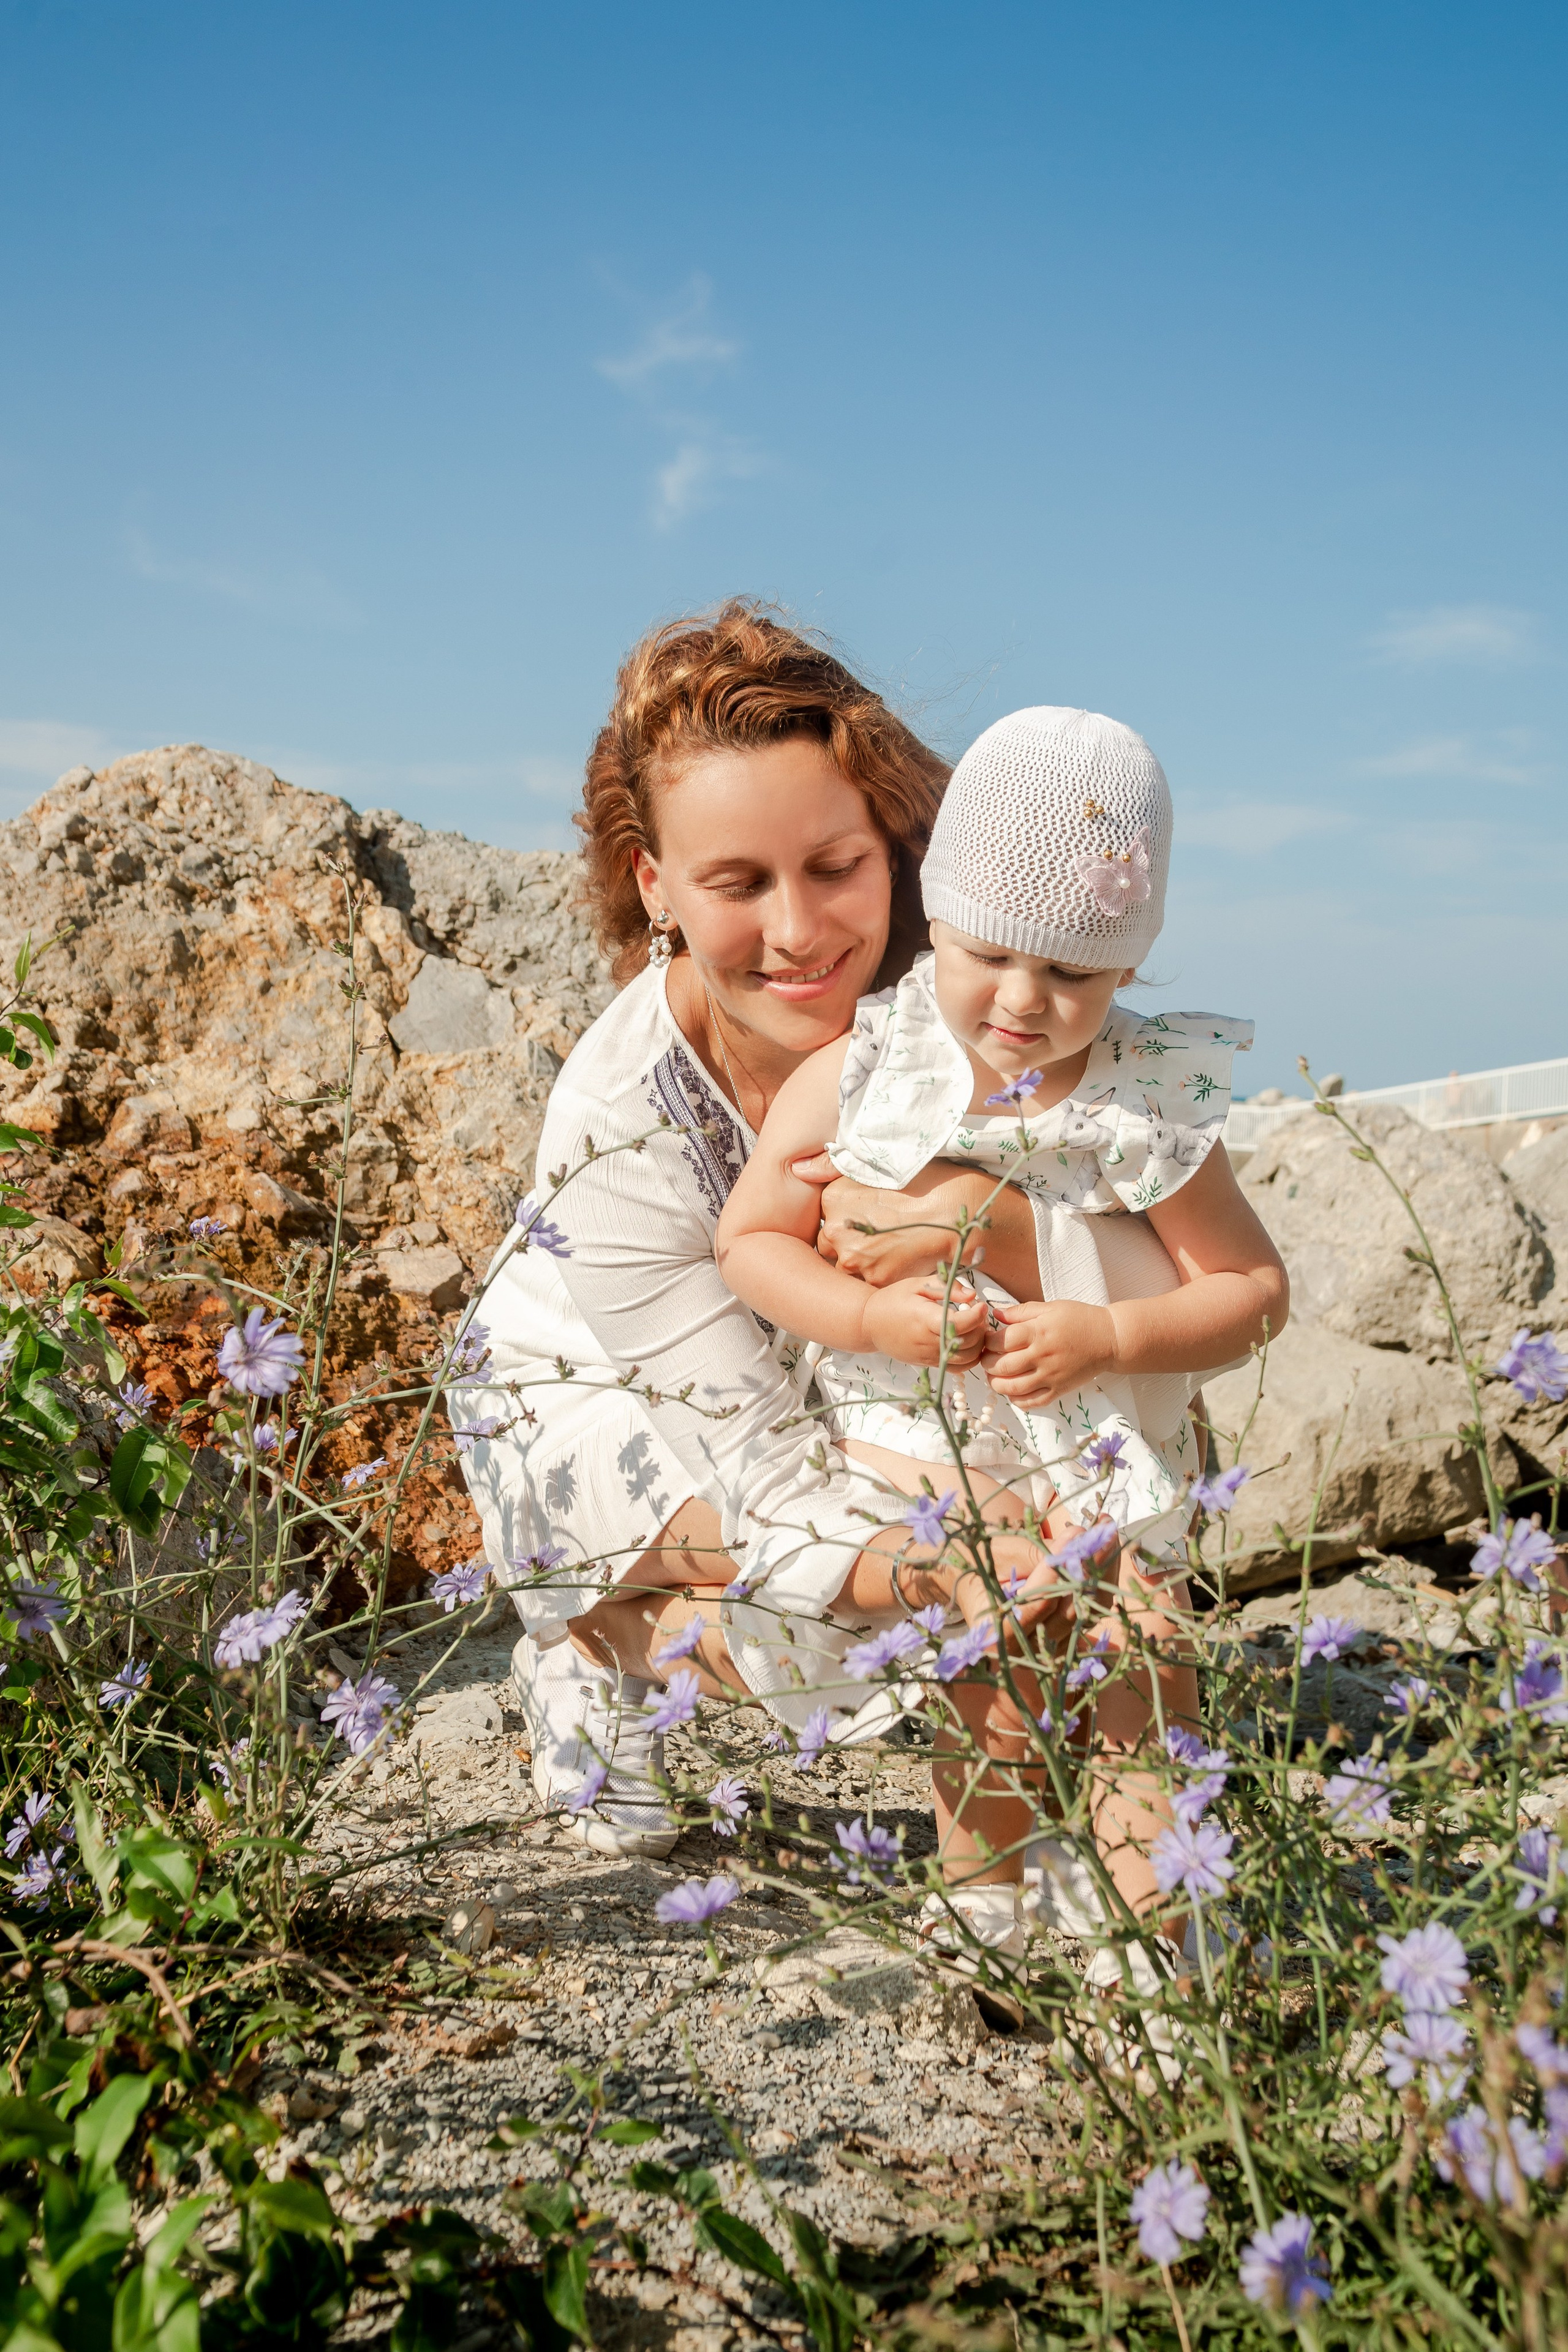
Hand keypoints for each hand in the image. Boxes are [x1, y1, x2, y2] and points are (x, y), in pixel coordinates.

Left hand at [791, 1157, 989, 1286]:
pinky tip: (904, 1259)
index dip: (848, 1218)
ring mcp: (853, 1259)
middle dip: (852, 1242)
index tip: (871, 1216)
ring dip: (866, 1262)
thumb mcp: (880, 1163)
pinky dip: (884, 1275)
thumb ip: (832, 1164)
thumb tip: (798, 1169)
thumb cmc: (927, 1181)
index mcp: (831, 1198)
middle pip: (832, 1245)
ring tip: (896, 1248)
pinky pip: (869, 1283)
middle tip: (885, 1232)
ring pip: (848, 1267)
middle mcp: (834, 1230)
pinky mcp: (874, 1281)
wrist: (962, 1209)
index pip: (825, 1217)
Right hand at [860, 1275, 989, 1368]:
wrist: (870, 1323)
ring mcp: (928, 1356)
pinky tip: (965, 1341)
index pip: (960, 1324)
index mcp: (924, 1319)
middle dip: (980, 1328)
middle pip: (968, 1343)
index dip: (977, 1315)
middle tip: (977, 1313)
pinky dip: (969, 1357)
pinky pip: (957, 1367)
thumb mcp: (917, 1284)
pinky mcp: (928, 1364)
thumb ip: (946, 1287)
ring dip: (977, 1345)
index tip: (981, 1304)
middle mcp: (927, 1341)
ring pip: (967, 1360)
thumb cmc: (894, 1299)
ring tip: (973, 1328)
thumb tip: (972, 1295)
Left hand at [983, 1299, 1116, 1407]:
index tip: (986, 1340)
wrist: (1110, 1339)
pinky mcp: (1059, 1390)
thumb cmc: (1080, 1319)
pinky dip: (1016, 1400)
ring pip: (1013, 1387)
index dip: (987, 1342)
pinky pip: (1032, 1402)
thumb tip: (995, 1314)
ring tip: (994, 1376)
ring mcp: (1050, 1376)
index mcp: (1038, 1332)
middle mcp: (1042, 1356)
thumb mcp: (1051, 1307)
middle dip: (987, 1364)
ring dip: (996, 1384)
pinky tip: (1012, 1391)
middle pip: (1002, 1366)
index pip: (1001, 1341)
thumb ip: (1021, 1312)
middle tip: (986, 1359)